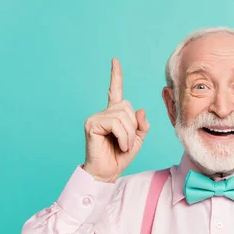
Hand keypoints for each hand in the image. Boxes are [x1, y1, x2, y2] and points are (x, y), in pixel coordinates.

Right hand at [83, 58, 149, 182]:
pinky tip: (119, 146)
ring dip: (129, 134)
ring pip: (123, 116)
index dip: (116, 76)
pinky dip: (123, 137)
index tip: (115, 61)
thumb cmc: (119, 157)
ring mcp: (96, 118)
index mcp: (114, 114)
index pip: (115, 91)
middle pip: (127, 107)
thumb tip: (140, 109)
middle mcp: (103, 113)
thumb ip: (141, 125)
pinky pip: (116, 124)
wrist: (107, 173)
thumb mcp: (138, 140)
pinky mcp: (92, 125)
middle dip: (134, 127)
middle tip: (128, 143)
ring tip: (123, 146)